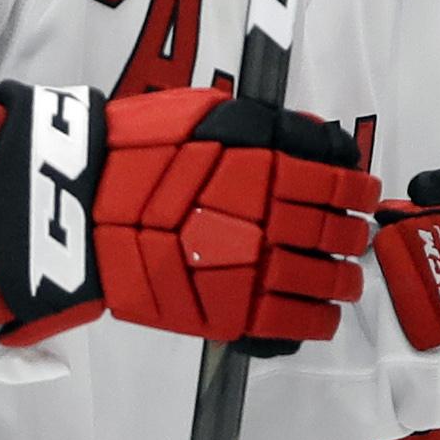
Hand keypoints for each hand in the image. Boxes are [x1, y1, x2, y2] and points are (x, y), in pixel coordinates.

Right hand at [0, 82, 374, 349]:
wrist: (79, 206)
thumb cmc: (137, 152)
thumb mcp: (211, 114)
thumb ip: (274, 129)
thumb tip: (324, 142)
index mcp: (268, 168)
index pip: (341, 183)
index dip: (360, 190)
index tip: (361, 194)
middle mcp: (267, 221)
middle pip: (339, 235)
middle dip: (353, 237)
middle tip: (352, 238)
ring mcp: (250, 270)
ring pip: (325, 283)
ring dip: (343, 281)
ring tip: (341, 279)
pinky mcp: (228, 312)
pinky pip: (293, 325)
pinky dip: (315, 321)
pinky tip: (317, 313)